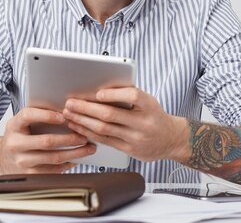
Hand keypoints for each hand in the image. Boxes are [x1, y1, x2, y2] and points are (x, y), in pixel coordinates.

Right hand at [0, 107, 96, 173]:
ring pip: (53, 158)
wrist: (2, 158)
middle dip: (70, 138)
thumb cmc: (19, 136)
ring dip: (75, 153)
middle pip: (47, 141)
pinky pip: (53, 170)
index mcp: (14, 125)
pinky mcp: (30, 175)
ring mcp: (22, 161)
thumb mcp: (22, 123)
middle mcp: (15, 144)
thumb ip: (38, 115)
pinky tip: (77, 159)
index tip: (63, 115)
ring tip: (88, 148)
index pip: (28, 116)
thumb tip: (67, 111)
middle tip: (85, 136)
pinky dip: (67, 164)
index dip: (46, 115)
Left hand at [62, 87, 188, 162]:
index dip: (114, 94)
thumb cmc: (154, 115)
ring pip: (104, 129)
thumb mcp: (148, 101)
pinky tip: (78, 126)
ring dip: (82, 121)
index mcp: (150, 106)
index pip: (133, 97)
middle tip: (70, 103)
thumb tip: (99, 89)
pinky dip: (88, 133)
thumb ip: (128, 95)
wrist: (171, 139)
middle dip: (86, 108)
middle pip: (111, 115)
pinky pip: (105, 141)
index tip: (98, 93)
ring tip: (69, 114)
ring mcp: (136, 139)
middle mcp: (144, 123)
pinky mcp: (129, 151)